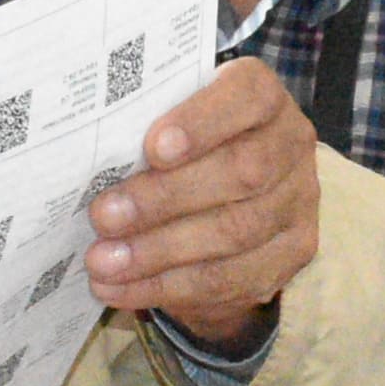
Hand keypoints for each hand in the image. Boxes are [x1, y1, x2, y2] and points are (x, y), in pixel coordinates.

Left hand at [90, 56, 317, 346]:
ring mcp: (298, 202)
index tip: (153, 147)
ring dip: (159, 252)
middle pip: (241, 173)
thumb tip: (86, 159)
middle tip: (104, 216)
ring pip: (235, 232)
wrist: (230, 195)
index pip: (248, 96)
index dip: (202, 122)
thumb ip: (142, 126)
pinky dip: (167, 287)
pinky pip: (231, 279)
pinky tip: (121, 288)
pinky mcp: (291, 254)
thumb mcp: (167, 119)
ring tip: (103, 262)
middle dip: (165, 198)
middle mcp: (291, 145)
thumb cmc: (183, 145)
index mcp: (263, 97)